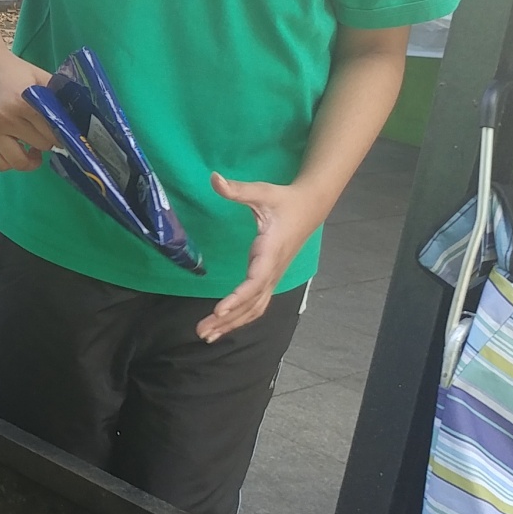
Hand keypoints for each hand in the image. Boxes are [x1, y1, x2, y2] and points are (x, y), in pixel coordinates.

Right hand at [0, 51, 58, 171]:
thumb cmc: (15, 73)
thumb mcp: (40, 78)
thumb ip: (58, 98)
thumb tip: (78, 121)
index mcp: (23, 102)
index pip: (52, 131)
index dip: (62, 135)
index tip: (64, 134)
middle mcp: (5, 119)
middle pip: (40, 146)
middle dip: (47, 142)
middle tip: (46, 134)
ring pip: (19, 162)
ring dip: (30, 159)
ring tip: (32, 147)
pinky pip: (0, 164)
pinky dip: (11, 162)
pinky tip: (16, 149)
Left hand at [197, 174, 329, 342]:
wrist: (310, 207)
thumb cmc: (283, 200)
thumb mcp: (262, 192)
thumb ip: (237, 189)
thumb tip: (213, 178)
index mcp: (270, 252)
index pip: (254, 281)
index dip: (238, 298)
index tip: (220, 309)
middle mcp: (272, 270)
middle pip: (251, 303)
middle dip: (228, 319)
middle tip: (202, 331)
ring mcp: (273, 277)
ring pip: (254, 308)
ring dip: (232, 323)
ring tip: (207, 335)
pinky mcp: (270, 278)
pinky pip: (257, 304)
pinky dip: (241, 317)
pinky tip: (224, 325)